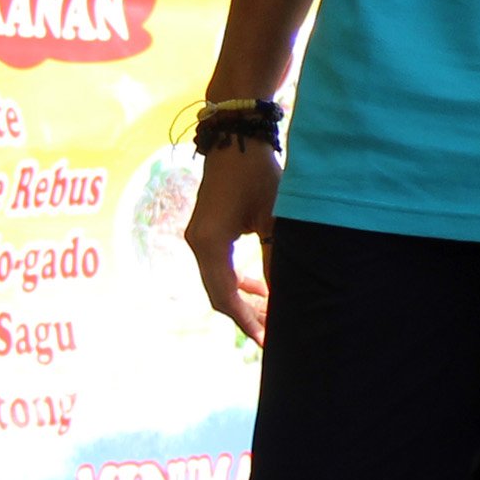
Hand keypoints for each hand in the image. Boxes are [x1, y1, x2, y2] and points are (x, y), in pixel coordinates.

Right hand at [184, 139, 279, 344]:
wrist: (236, 139)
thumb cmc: (258, 174)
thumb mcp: (274, 219)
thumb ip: (275, 259)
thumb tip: (281, 295)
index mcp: (209, 243)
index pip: (224, 296)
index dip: (246, 321)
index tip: (267, 340)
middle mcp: (197, 243)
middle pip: (218, 294)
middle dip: (246, 314)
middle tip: (273, 330)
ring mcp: (198, 237)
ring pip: (218, 281)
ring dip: (242, 297)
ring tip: (270, 310)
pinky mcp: (205, 231)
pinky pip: (219, 266)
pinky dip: (237, 280)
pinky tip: (259, 287)